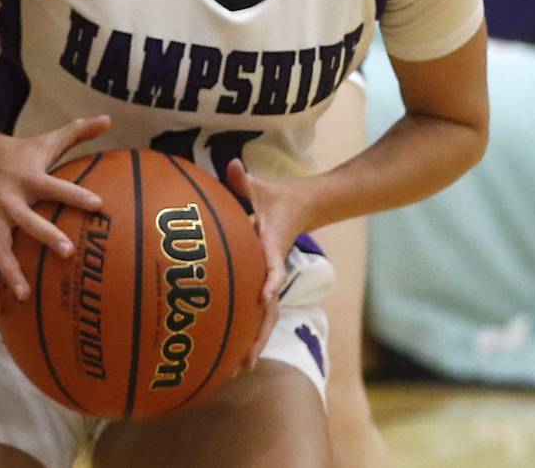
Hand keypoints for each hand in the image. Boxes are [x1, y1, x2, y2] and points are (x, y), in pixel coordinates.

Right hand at [0, 115, 111, 315]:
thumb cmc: (26, 153)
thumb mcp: (50, 140)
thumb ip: (79, 132)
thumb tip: (108, 118)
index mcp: (29, 177)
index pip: (55, 186)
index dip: (75, 196)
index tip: (98, 206)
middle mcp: (9, 200)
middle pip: (25, 219)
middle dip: (43, 235)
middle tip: (66, 252)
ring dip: (8, 272)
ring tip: (23, 295)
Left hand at [226, 158, 305, 369]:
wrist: (302, 205)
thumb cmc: (276, 196)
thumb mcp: (260, 187)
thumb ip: (244, 180)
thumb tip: (232, 164)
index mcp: (272, 245)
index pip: (273, 265)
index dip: (269, 279)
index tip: (264, 295)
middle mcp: (273, 267)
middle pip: (270, 306)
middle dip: (260, 333)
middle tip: (245, 361)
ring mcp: (270, 277)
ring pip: (266, 315)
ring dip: (256, 339)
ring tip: (240, 369)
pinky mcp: (264, 282)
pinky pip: (259, 310)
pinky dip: (250, 330)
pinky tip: (234, 352)